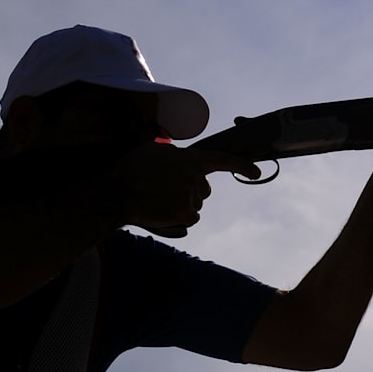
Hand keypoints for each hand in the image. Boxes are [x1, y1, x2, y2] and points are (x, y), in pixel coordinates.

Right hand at [94, 143, 259, 237]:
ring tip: (157, 201)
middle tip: (166, 192)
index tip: (257, 171)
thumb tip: (179, 162)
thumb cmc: (128, 171)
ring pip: (195, 206)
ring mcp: (190, 194)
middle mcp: (193, 175)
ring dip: (181, 207)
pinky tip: (161, 212)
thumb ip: (172, 156)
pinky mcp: (185, 212)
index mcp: (187, 157)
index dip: (241, 166)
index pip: (221, 160)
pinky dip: (178, 220)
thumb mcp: (153, 151)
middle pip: (204, 190)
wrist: (116, 192)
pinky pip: (190, 220)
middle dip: (191, 193)